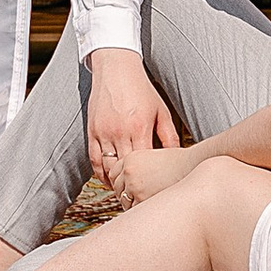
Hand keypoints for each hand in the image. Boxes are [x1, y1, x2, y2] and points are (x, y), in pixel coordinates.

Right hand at [86, 55, 181, 188]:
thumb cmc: (142, 90)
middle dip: (132, 187)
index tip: (155, 193)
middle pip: (125, 170)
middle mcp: (120, 132)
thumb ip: (169, 136)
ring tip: (126, 195)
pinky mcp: (92, 130)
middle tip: (140, 201)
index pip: (144, 164)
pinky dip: (101, 174)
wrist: (116, 69)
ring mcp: (104, 132)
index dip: (149, 181)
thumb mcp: (161, 111)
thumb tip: (178, 158)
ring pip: (107, 168)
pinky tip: (110, 182)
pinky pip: (95, 160)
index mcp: (140, 128)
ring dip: (115, 184)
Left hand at [115, 141, 197, 202]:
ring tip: (146, 204)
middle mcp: (129, 171)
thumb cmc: (182, 163)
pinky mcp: (142, 198)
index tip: (127, 188)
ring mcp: (134, 185)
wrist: (195, 166)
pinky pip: (134, 210)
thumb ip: (140, 169)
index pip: (114, 174)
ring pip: (123, 201)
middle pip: (117, 188)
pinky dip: (141, 211)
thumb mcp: (155, 158)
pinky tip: (152, 208)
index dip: (121, 183)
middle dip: (125, 195)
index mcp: (131, 158)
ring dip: (132, 204)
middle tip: (137, 199)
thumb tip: (133, 183)